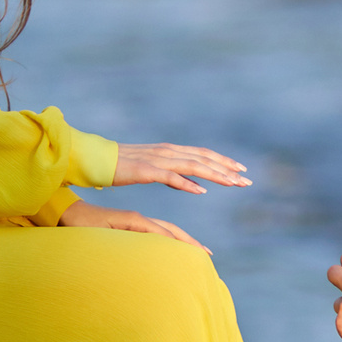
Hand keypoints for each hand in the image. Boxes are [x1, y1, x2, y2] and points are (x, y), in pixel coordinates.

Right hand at [59, 199, 211, 253]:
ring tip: (199, 251)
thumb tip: (132, 272)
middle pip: (171, 231)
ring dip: (183, 239)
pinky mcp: (124, 219)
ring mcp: (132, 219)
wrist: (65, 216)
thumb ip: (122, 254)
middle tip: (208, 255)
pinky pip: (147, 227)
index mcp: (137, 226)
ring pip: (164, 229)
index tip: (200, 255)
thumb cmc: (84, 233)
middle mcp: (139, 220)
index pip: (166, 234)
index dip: (184, 243)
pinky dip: (162, 235)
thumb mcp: (108, 246)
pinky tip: (172, 242)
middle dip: (191, 243)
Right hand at [112, 143, 250, 195]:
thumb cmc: (121, 166)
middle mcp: (167, 152)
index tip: (241, 170)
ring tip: (233, 183)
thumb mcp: (153, 170)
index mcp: (169, 151)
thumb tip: (194, 184)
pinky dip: (187, 183)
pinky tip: (201, 190)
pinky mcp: (145, 171)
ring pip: (193, 166)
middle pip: (204, 159)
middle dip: (227, 169)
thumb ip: (174, 175)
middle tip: (247, 180)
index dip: (223, 162)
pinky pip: (170, 177)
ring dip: (215, 175)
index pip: (203, 154)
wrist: (95, 159)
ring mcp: (157, 160)